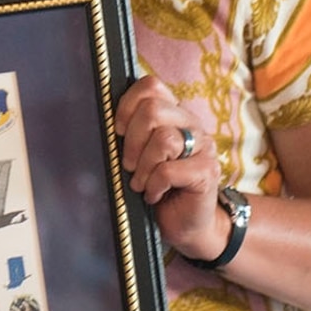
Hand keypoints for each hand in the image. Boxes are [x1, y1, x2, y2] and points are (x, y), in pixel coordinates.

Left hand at [115, 76, 227, 263]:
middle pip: (153, 110)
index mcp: (173, 114)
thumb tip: (102, 120)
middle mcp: (191, 124)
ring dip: (144, 167)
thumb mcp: (138, 155)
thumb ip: (129, 132)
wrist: (185, 223)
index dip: (127, 105)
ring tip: (142, 183)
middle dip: (132, 141)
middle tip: (129, 165)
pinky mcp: (207, 171)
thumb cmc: (156, 186)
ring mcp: (203, 147)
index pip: (151, 86)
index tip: (117, 131)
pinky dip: (154, 186)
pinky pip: (169, 170)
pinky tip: (154, 195)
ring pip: (164, 139)